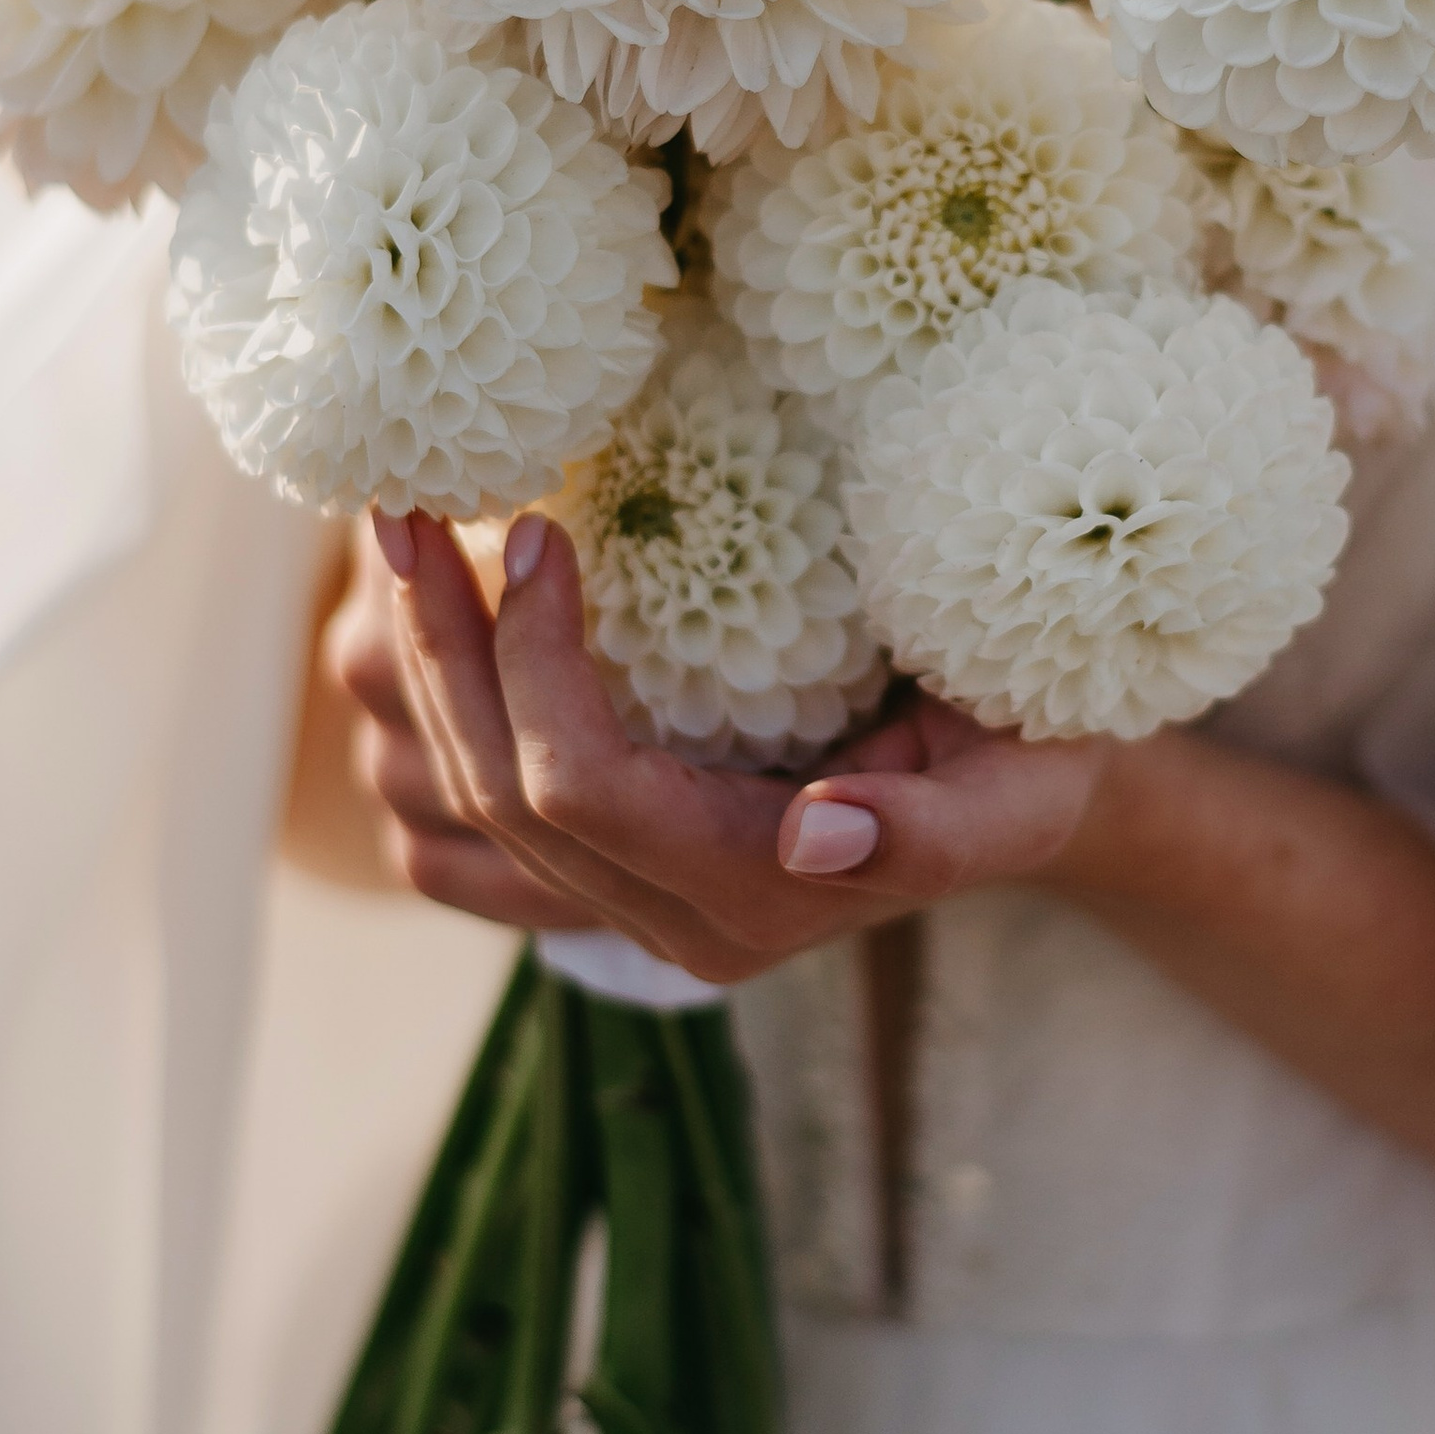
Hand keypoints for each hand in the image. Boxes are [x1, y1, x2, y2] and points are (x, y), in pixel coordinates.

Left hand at [335, 508, 1108, 981]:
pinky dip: (434, 707)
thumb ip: (935, 828)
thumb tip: (817, 840)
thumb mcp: (1023, 782)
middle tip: (407, 507)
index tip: (537, 527)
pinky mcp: (604, 868)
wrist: (1027, 788)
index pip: (582, 791)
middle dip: (441, 647)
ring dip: (416, 669)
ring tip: (398, 538)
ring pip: (461, 806)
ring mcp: (629, 907)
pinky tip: (430, 610)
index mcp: (755, 904)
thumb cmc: (1035, 754)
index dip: (535, 663)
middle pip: (499, 794)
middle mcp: (674, 925)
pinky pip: (468, 813)